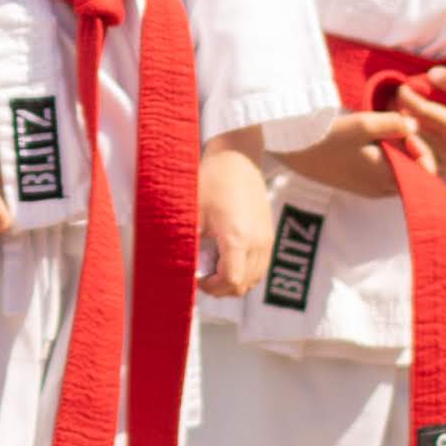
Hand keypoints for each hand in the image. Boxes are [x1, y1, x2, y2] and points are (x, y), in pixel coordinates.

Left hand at [198, 135, 274, 297]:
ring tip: (213, 267)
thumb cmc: (213, 179)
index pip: (231, 281)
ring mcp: (266, 240)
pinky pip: (260, 267)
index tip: (197, 279)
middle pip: (243, 285)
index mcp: (237, 237)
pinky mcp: (269, 235)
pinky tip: (226, 259)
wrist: (237, 158)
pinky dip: (245, 271)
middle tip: (202, 276)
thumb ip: (186, 241)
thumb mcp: (193, 210)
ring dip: (234, 281)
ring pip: (254, 279)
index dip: (212, 287)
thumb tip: (177, 266)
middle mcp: (257, 242)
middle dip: (220, 288)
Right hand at [280, 110, 439, 201]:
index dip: (426, 153)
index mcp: (386, 176)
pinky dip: (396, 169)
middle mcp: (381, 189)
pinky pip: (388, 180)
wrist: (292, 150)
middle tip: (421, 144)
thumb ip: (393, 124)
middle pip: (415, 181)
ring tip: (414, 149)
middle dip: (423, 164)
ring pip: (401, 181)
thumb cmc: (326, 137)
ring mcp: (370, 189)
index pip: (424, 174)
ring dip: (409, 167)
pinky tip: (392, 152)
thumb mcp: (362, 124)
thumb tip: (416, 125)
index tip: (415, 131)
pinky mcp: (359, 185)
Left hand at [402, 64, 445, 176]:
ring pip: (410, 147)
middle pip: (410, 130)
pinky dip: (409, 147)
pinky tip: (410, 133)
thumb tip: (431, 74)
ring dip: (402, 130)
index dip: (406, 97)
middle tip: (397, 99)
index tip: (404, 86)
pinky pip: (417, 162)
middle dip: (399, 112)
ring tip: (401, 113)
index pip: (420, 112)